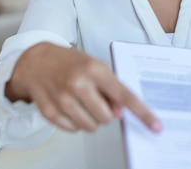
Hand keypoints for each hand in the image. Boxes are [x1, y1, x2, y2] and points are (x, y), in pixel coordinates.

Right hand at [5, 42, 161, 132]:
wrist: (34, 60)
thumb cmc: (69, 62)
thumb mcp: (94, 66)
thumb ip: (110, 88)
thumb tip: (120, 112)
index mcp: (94, 69)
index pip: (124, 95)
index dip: (142, 112)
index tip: (155, 125)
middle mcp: (78, 84)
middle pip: (107, 118)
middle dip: (107, 114)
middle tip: (98, 101)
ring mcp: (62, 99)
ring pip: (90, 126)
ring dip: (91, 119)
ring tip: (82, 103)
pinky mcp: (50, 111)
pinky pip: (73, 129)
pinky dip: (75, 122)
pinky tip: (69, 106)